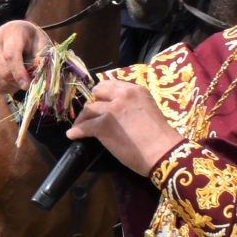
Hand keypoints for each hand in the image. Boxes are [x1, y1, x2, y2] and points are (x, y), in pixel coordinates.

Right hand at [0, 21, 54, 95]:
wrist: (14, 33)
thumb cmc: (30, 39)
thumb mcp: (41, 43)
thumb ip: (40, 58)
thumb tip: (34, 76)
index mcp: (11, 33)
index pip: (10, 56)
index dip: (18, 72)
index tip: (26, 85)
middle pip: (4, 72)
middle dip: (19, 82)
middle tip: (29, 81)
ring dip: (13, 85)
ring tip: (21, 78)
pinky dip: (6, 87)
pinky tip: (12, 80)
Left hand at [66, 78, 183, 176]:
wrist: (163, 151)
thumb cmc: (159, 135)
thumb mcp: (147, 109)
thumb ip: (132, 104)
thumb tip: (117, 109)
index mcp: (135, 90)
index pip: (110, 85)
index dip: (102, 94)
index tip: (99, 101)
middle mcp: (122, 95)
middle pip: (97, 93)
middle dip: (91, 103)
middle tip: (89, 113)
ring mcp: (112, 109)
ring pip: (89, 109)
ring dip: (82, 118)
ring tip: (80, 126)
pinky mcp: (103, 125)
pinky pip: (84, 127)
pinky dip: (76, 131)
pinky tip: (73, 135)